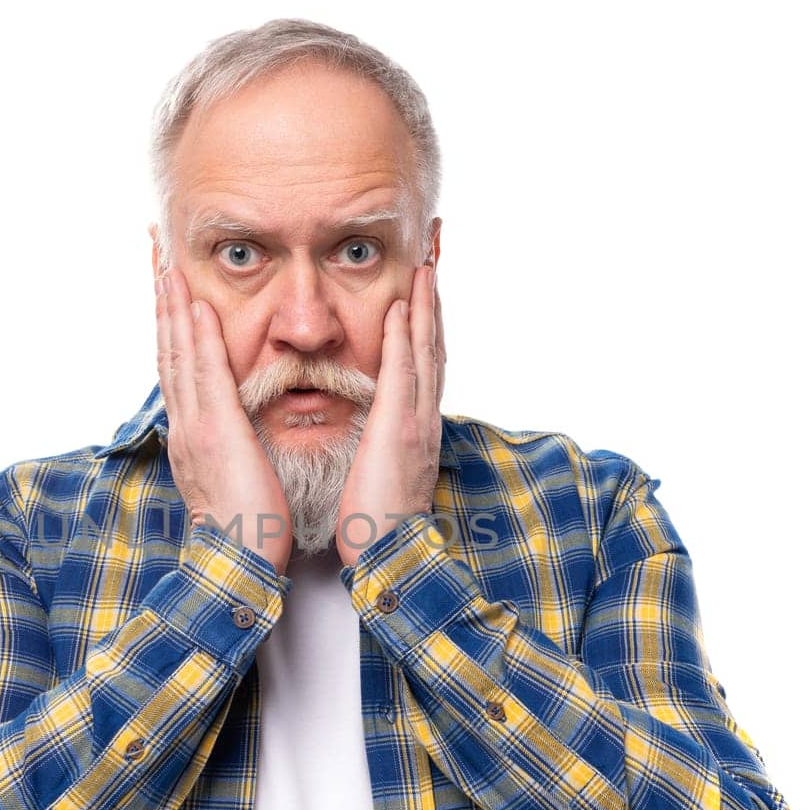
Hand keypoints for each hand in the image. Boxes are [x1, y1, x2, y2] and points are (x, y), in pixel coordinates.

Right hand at [156, 267, 293, 574]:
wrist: (236, 565)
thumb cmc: (245, 529)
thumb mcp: (233, 477)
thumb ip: (230, 447)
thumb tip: (233, 432)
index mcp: (192, 433)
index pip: (179, 366)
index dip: (171, 323)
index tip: (168, 285)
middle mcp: (185, 424)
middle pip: (168, 349)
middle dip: (161, 300)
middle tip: (155, 255)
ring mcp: (195, 427)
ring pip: (178, 354)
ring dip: (171, 306)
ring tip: (166, 263)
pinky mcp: (214, 433)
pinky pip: (204, 375)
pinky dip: (196, 338)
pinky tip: (194, 305)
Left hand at [335, 262, 444, 567]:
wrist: (390, 556)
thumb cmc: (377, 521)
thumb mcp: (381, 469)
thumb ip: (381, 441)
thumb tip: (374, 428)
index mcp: (414, 424)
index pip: (421, 360)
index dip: (424, 319)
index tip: (423, 283)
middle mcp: (422, 415)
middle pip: (431, 343)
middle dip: (434, 297)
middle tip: (436, 253)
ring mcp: (416, 420)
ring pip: (424, 350)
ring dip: (426, 304)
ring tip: (426, 263)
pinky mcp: (400, 430)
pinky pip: (403, 375)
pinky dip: (404, 338)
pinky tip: (400, 307)